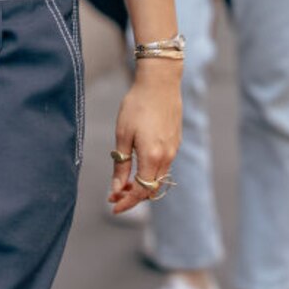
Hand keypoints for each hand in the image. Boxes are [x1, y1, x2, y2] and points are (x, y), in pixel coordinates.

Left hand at [108, 63, 181, 214]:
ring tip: (123, 182)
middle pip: (152, 189)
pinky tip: (137, 166)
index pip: (140, 191)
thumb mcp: (123, 135)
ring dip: (142, 185)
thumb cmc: (137, 105)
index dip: (126, 202)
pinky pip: (163, 166)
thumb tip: (116, 188)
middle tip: (114, 194)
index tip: (113, 206)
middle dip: (133, 196)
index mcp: (152, 157)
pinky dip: (150, 173)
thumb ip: (121, 164)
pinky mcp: (176, 142)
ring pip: (159, 179)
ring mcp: (174, 150)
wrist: (160, 83)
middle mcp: (166, 157)